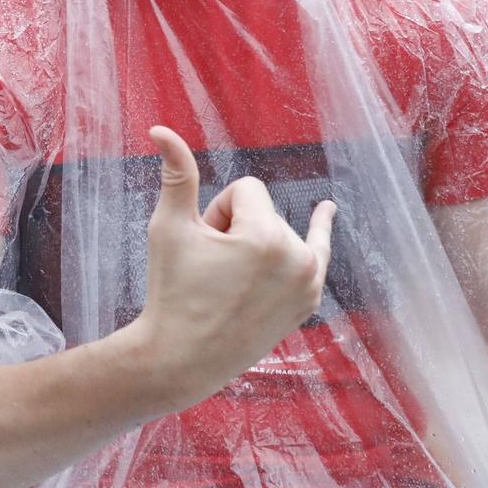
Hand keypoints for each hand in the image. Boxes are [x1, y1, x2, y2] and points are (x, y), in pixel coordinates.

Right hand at [132, 126, 332, 412]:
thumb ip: (177, 175)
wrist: (182, 358)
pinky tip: (326, 211)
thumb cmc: (171, 290)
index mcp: (267, 237)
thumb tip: (160, 129)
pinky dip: (319, 233)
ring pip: (279, 231)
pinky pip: (315, 254)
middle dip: (234, 231)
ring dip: (255, 242)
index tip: (204, 248)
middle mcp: (298, 257)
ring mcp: (308, 282)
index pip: (247, 190)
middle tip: (211, 273)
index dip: (217, 211)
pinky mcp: (308, 300)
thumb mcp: (170, 227)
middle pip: (264, 211)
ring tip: (233, 278)